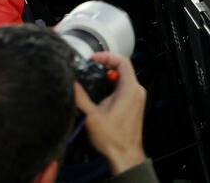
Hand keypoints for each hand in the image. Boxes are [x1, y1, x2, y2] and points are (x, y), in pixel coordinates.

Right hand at [74, 52, 146, 175]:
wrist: (124, 154)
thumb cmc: (113, 138)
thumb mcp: (91, 115)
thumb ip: (81, 97)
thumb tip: (72, 84)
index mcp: (130, 88)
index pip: (122, 61)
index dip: (107, 56)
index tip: (94, 58)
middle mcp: (136, 90)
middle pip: (123, 68)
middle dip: (106, 65)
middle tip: (91, 66)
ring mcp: (137, 97)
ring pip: (124, 78)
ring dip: (109, 75)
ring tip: (93, 76)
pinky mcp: (134, 104)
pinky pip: (125, 87)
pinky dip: (113, 85)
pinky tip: (101, 91)